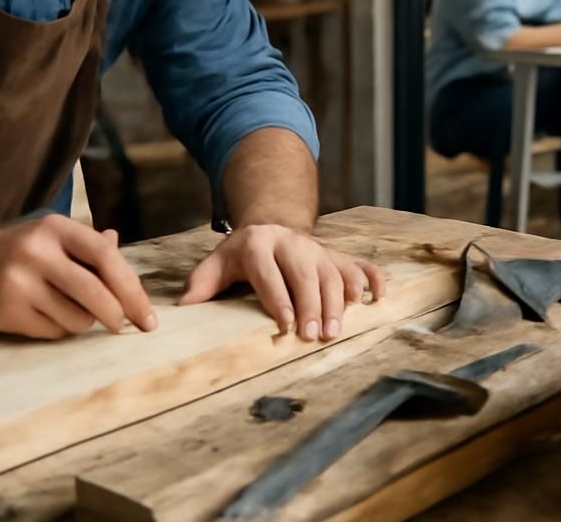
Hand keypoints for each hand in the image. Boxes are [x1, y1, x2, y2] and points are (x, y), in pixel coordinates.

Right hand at [0, 215, 156, 339]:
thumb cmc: (15, 251)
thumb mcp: (49, 237)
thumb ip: (86, 244)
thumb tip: (118, 242)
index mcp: (55, 228)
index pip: (105, 255)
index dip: (131, 287)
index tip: (147, 315)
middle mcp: (37, 251)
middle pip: (95, 291)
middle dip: (118, 315)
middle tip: (125, 327)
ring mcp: (19, 280)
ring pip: (76, 317)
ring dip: (83, 323)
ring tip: (69, 312)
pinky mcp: (6, 309)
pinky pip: (52, 331)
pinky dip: (59, 331)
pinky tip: (44, 317)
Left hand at [179, 224, 388, 340]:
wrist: (272, 223)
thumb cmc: (242, 254)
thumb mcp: (217, 262)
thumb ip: (201, 283)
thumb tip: (182, 307)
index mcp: (259, 245)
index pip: (270, 274)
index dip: (279, 300)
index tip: (285, 326)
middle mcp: (292, 243)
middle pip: (306, 274)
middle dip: (311, 306)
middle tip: (314, 336)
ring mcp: (318, 248)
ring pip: (332, 273)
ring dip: (338, 302)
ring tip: (337, 330)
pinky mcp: (337, 253)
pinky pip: (360, 264)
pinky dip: (372, 279)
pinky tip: (378, 298)